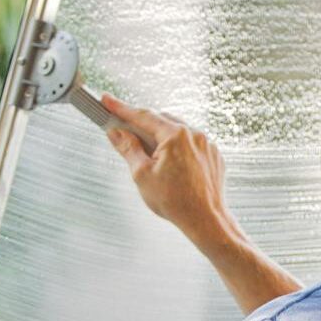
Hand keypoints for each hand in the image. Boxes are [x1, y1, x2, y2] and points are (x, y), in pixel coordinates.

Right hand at [102, 93, 229, 244]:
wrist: (206, 220)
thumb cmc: (175, 201)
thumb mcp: (142, 174)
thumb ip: (128, 149)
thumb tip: (115, 133)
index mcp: (176, 135)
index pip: (143, 116)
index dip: (121, 108)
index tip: (107, 101)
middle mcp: (194, 134)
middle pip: (161, 120)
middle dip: (142, 124)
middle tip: (124, 129)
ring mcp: (207, 144)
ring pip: (178, 131)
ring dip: (161, 136)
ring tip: (149, 155)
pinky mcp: (213, 155)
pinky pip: (192, 143)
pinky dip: (178, 147)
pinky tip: (171, 164)